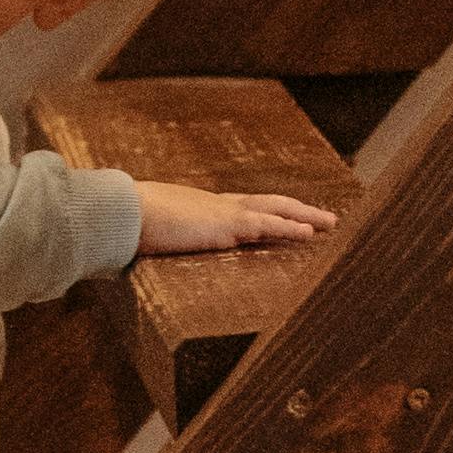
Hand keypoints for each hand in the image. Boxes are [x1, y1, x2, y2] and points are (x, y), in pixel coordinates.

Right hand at [131, 177, 337, 258]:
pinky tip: (311, 233)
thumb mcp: (145, 231)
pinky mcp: (227, 225)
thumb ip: (153, 238)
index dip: (267, 211)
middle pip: (267, 203)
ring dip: (305, 215)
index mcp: (200, 208)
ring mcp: (224, 212)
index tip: (284, 213)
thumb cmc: (125, 224)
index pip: (242, 207)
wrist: (122, 213)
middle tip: (322, 217)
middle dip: (296, 209)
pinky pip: (268, 225)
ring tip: (330, 223)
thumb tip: (135, 249)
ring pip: (277, 210)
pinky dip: (292, 227)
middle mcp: (217, 205)